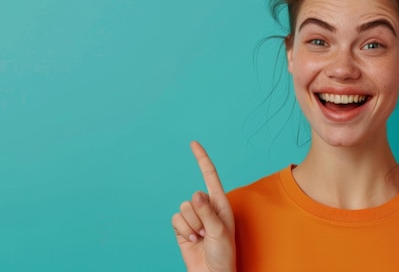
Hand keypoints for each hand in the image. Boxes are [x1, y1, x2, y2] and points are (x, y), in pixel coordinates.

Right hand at [171, 141, 235, 271]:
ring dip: (191, 226)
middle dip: (199, 218)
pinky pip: (175, 220)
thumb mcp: (220, 232)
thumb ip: (208, 212)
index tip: (193, 143)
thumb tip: (196, 194)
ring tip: (202, 239)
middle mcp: (206, 207)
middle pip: (192, 199)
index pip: (210, 176)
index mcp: (220, 203)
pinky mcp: (182, 228)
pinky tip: (193, 241)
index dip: (201, 159)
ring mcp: (193, 217)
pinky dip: (183, 232)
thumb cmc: (223, 254)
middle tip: (209, 233)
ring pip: (183, 209)